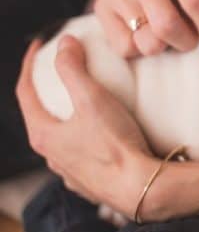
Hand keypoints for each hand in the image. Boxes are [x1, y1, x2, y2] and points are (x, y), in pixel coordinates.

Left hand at [16, 36, 198, 220]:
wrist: (141, 187)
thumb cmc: (115, 144)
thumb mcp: (93, 99)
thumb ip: (74, 69)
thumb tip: (64, 43)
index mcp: (44, 135)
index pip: (25, 92)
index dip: (29, 65)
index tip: (40, 45)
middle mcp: (51, 157)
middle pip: (41, 116)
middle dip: (48, 92)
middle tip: (61, 73)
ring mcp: (70, 172)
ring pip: (61, 139)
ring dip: (67, 118)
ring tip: (84, 104)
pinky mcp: (91, 183)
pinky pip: (81, 155)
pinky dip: (85, 138)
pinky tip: (101, 135)